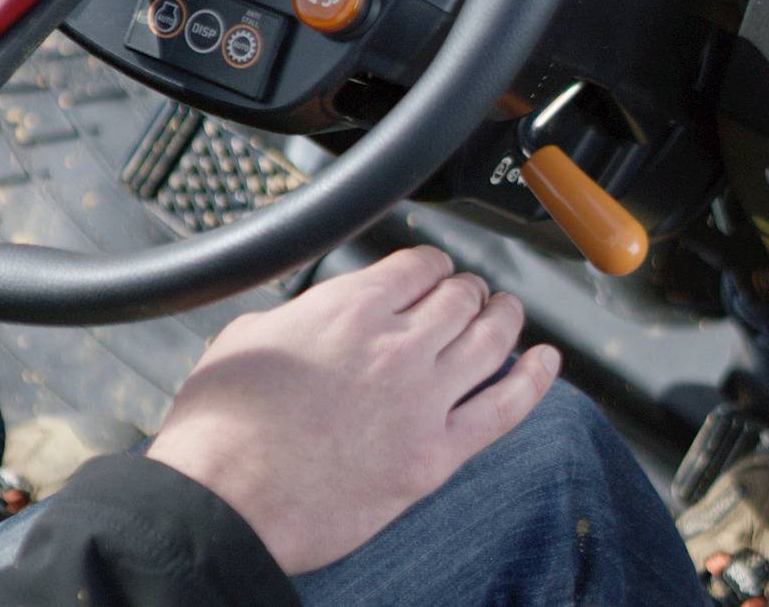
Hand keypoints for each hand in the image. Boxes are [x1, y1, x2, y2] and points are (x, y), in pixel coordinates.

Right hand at [146, 246, 561, 574]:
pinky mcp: (436, 454)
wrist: (224, 503)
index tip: (434, 274)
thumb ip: (303, 315)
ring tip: (509, 313)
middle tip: (470, 296)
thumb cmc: (223, 429)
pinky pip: (506, 407)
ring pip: (491, 338)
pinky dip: (534, 378)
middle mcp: (397, 344)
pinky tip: (546, 361)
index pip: (419, 265)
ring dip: (505, 317)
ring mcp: (424, 399)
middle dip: (468, 290)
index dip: (432, 266)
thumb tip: (324, 313)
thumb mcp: (250, 336)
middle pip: (461, 296)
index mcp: (351, 306)